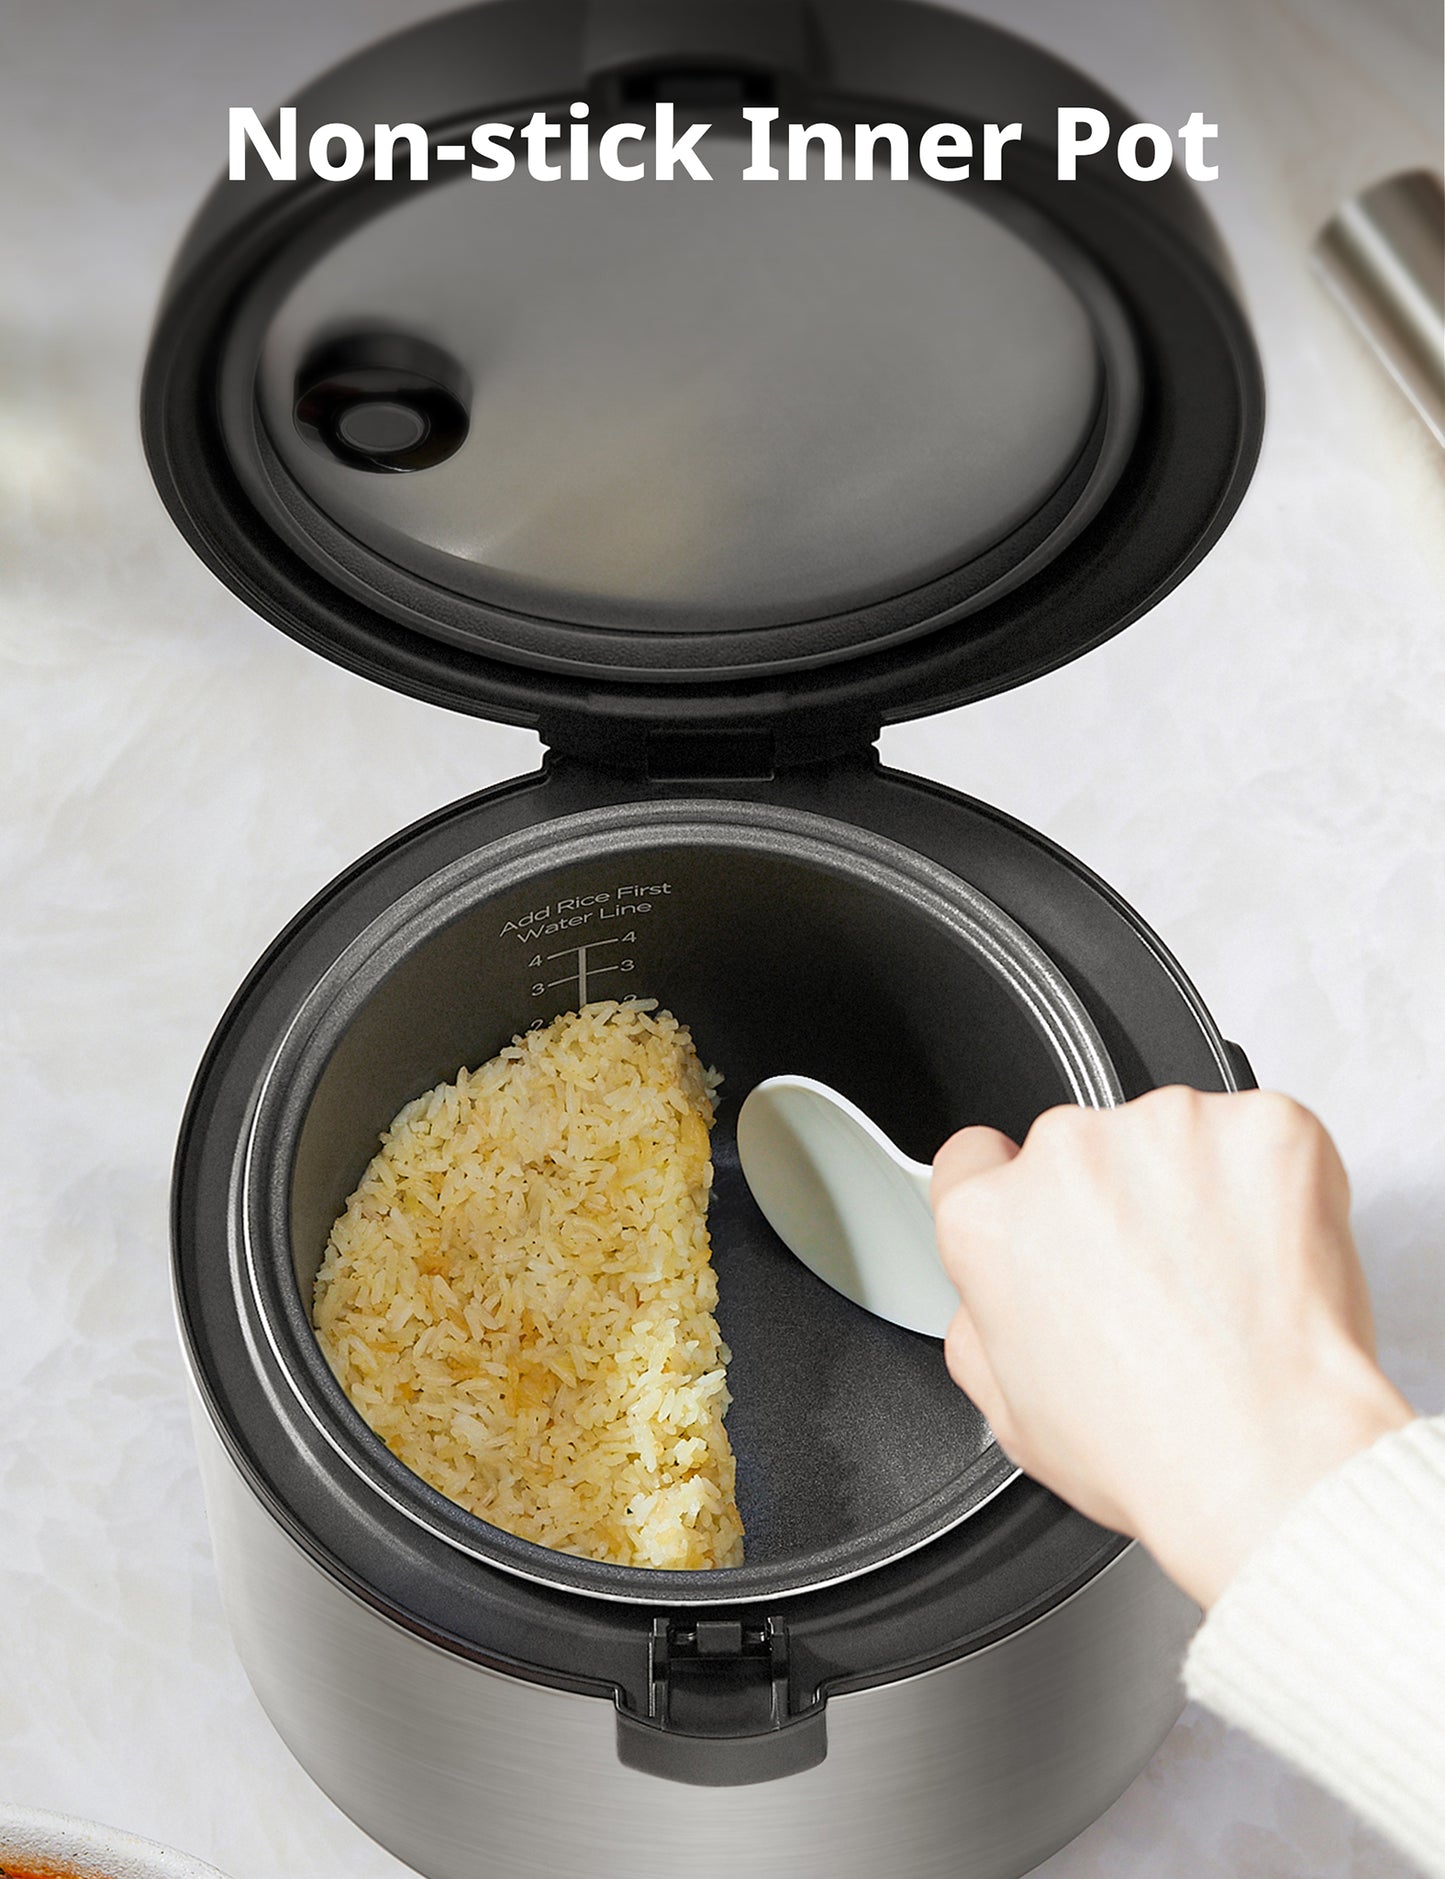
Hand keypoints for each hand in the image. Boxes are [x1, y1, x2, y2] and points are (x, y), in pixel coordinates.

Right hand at [932, 1088, 1413, 1607]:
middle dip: (1113, 1200)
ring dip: (1195, 1188)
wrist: (1274, 1460)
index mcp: (991, 1219)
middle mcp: (1068, 1154)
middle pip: (1080, 1148)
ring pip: (1175, 1137)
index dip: (1014, 1199)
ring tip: (1226, 1285)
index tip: (1053, 1226)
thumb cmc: (1152, 1448)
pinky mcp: (1265, 1127)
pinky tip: (1274, 1259)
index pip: (975, 1158)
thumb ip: (978, 1321)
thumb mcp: (1009, 1415)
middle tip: (1160, 1285)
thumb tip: (994, 1293)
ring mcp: (1170, 1129)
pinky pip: (1266, 1136)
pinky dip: (1276, 1185)